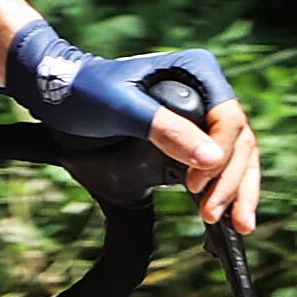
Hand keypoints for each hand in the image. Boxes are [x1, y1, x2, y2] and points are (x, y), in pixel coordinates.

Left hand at [5, 20, 260, 233]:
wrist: (56, 90)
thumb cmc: (84, 91)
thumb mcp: (120, 109)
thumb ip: (164, 130)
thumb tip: (212, 159)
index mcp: (197, 71)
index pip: (229, 119)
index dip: (220, 155)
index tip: (194, 186)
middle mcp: (206, 88)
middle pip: (239, 140)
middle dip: (234, 181)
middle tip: (218, 217)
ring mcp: (200, 111)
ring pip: (236, 154)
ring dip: (237, 190)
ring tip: (239, 226)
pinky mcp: (190, 133)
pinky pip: (217, 161)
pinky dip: (224, 187)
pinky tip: (228, 216)